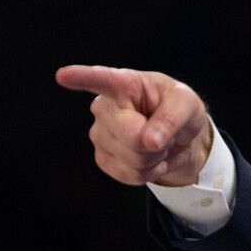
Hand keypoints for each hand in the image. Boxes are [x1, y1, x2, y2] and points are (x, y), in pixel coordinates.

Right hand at [55, 65, 212, 186]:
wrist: (179, 137)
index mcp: (125, 84)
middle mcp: (105, 107)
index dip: (82, 77)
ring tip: (156, 142)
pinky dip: (148, 172)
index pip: (102, 80)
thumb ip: (171, 118)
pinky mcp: (102, 157)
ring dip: (154, 158)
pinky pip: (130, 175)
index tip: (63, 75)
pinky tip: (149, 158)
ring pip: (133, 160)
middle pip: (132, 136)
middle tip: (164, 133)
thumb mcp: (187, 105)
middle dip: (156, 143)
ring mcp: (99, 133)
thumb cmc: (180, 111)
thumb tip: (149, 141)